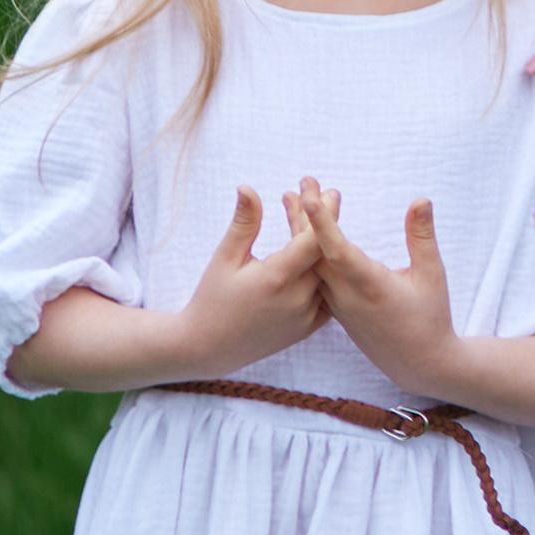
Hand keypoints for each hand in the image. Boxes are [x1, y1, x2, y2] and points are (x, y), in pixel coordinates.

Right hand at [176, 183, 332, 372]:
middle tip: (324, 194)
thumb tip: (247, 187)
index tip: (324, 189)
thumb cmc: (212, 298)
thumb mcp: (224, 258)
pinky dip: (323, 271)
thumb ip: (244, 223)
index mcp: (277, 279)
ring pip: (325, 272)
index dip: (321, 212)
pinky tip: (316, 250)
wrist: (207, 347)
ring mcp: (305, 317)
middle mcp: (297, 299)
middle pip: (322, 252)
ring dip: (322, 244)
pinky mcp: (306, 328)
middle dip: (323, 220)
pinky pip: (326, 293)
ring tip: (314, 217)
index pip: (313, 240)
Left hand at [298, 184, 463, 394]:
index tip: (308, 196)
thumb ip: (422, 237)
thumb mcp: (432, 275)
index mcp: (369, 286)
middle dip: (304, 215)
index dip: (321, 223)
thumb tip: (420, 200)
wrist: (419, 364)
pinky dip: (306, 252)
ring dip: (300, 232)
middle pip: (315, 253)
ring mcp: (338, 306)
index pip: (337, 251)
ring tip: (290, 200)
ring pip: (310, 265)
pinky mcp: (337, 312)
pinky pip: (315, 277)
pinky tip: (300, 236)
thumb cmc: (431, 318)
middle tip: (303, 181)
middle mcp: (347, 297)